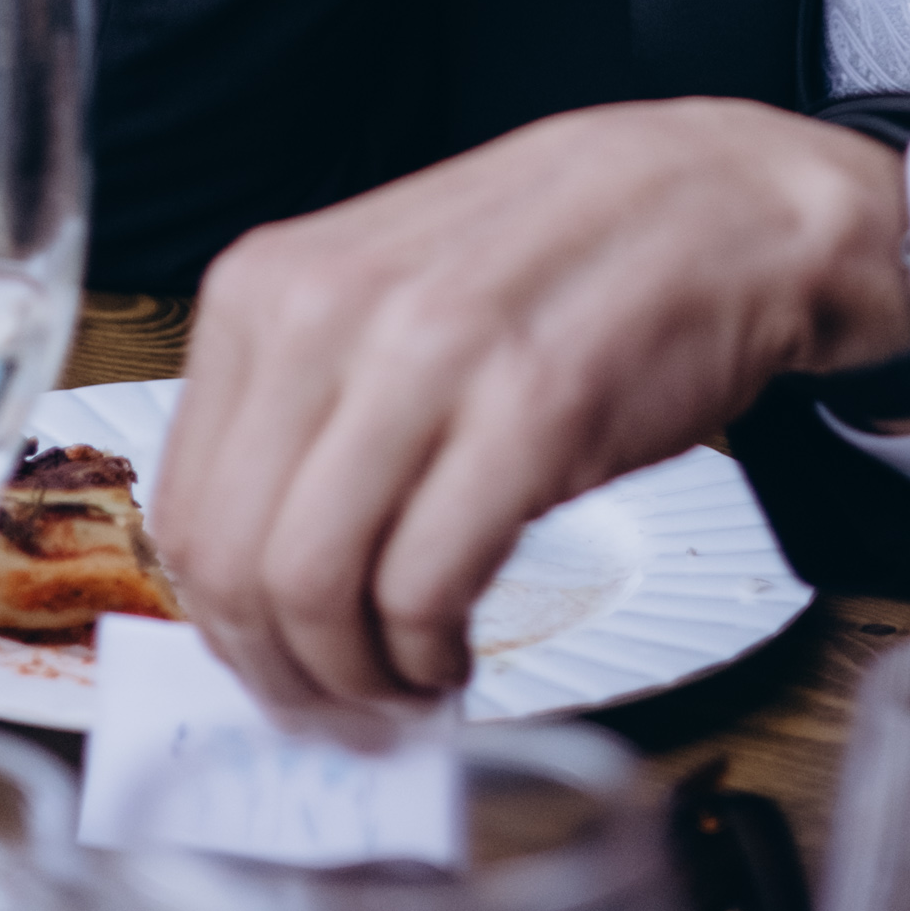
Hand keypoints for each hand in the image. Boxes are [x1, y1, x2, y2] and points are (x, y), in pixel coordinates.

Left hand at [151, 101, 909, 715]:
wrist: (727, 200)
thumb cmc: (562, 252)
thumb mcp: (384, 290)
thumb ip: (303, 403)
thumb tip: (246, 568)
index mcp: (272, 284)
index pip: (182, 508)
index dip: (223, 627)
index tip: (274, 667)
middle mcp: (330, 310)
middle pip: (234, 566)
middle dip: (279, 676)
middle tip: (338, 710)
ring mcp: (432, 355)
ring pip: (314, 589)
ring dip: (355, 682)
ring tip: (405, 686)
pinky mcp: (531, 410)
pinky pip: (426, 588)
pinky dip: (429, 657)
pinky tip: (455, 652)